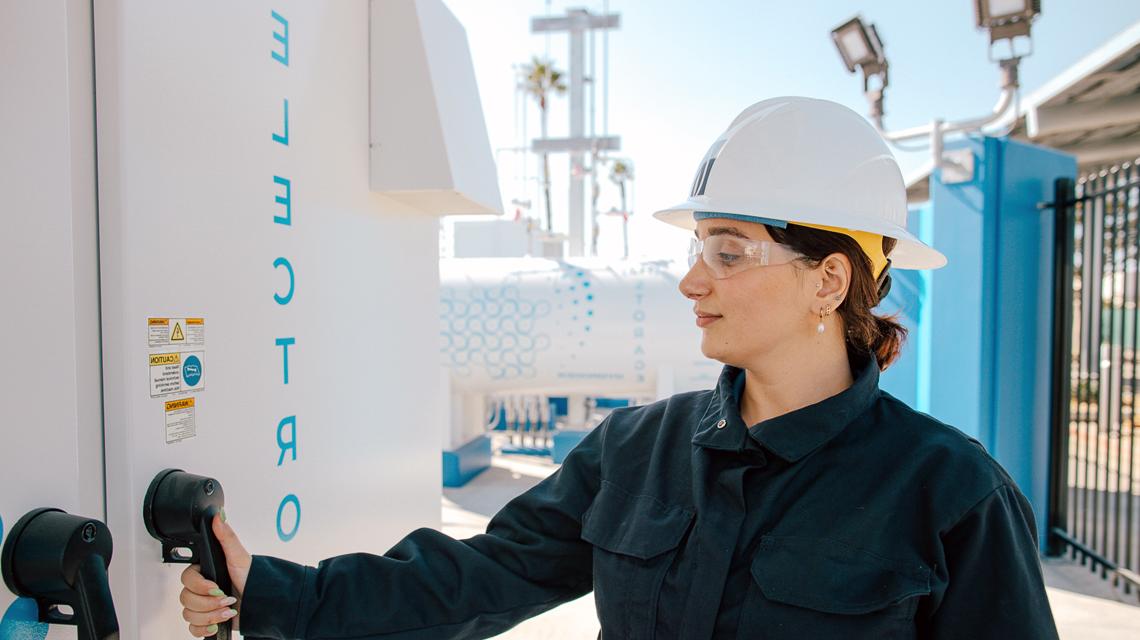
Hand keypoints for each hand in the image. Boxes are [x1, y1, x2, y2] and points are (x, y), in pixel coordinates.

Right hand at [179, 512, 251, 636]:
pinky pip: (193, 628)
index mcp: (206, 571)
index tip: (216, 587)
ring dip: (211, 615)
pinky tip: (220, 621)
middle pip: (185, 599)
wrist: (263, 604)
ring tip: (228, 610)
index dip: (200, 586)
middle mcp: (202, 588)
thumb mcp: (240, 557)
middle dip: (208, 603)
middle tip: (227, 599)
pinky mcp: (207, 620)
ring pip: (188, 614)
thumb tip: (218, 516)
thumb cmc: (253, 579)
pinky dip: (206, 627)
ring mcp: (203, 605)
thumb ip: (227, 537)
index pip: (185, 579)